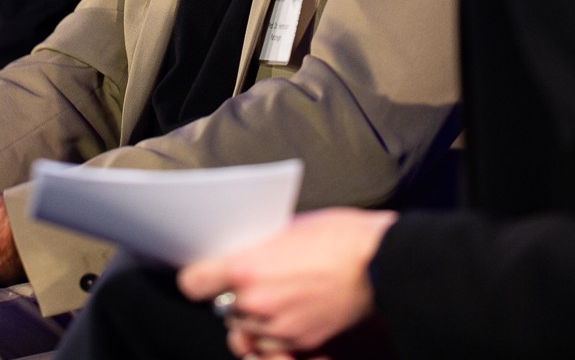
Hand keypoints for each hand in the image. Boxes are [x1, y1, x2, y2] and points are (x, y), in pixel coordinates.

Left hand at [177, 208, 396, 358]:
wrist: (380, 261)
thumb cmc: (338, 235)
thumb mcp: (287, 227)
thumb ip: (257, 247)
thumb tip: (241, 253)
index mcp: (245, 268)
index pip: (194, 284)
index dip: (197, 279)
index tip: (203, 275)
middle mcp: (255, 302)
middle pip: (221, 310)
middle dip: (231, 299)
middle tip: (247, 284)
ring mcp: (278, 327)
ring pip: (244, 333)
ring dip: (250, 320)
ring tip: (269, 301)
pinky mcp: (301, 342)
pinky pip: (271, 347)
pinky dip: (274, 337)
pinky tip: (286, 317)